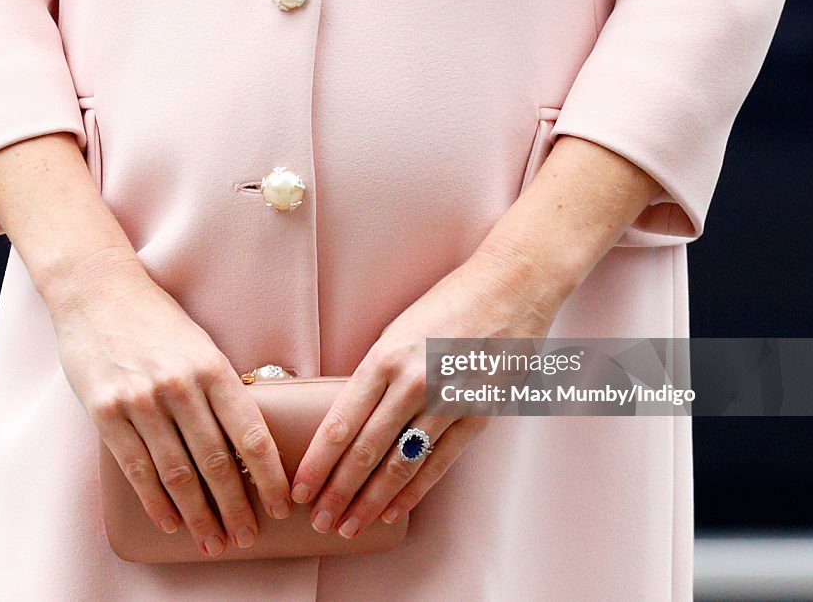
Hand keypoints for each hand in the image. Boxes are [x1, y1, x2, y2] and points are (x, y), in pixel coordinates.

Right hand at [44, 249, 292, 556]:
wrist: (98, 292)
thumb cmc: (158, 322)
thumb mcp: (202, 346)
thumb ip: (222, 390)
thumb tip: (250, 442)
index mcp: (214, 368)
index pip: (251, 434)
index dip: (269, 477)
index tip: (280, 507)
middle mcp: (181, 386)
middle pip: (217, 462)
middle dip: (235, 508)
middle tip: (246, 538)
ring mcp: (142, 401)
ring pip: (178, 473)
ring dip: (198, 514)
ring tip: (212, 541)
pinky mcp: (107, 412)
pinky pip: (137, 468)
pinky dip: (156, 501)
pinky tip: (171, 522)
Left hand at [289, 241, 561, 537]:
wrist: (512, 287)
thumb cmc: (447, 305)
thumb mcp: (397, 331)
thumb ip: (374, 376)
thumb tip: (347, 422)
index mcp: (384, 358)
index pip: (340, 424)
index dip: (317, 464)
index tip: (300, 490)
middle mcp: (413, 383)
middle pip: (365, 451)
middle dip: (337, 492)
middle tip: (319, 522)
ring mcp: (448, 401)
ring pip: (401, 464)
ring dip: (372, 501)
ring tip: (351, 526)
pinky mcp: (478, 414)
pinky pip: (440, 463)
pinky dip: (414, 491)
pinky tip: (394, 511)